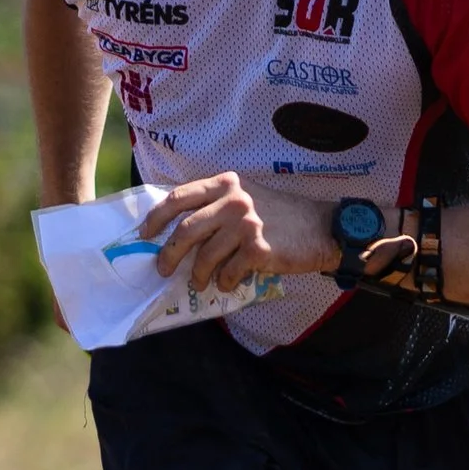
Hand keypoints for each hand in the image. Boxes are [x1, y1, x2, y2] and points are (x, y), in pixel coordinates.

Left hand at [139, 173, 348, 294]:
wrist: (323, 228)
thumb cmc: (283, 215)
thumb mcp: (248, 196)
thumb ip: (218, 204)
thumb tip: (181, 229)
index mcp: (226, 184)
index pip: (179, 196)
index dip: (156, 217)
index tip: (145, 233)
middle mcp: (233, 200)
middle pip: (185, 229)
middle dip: (169, 253)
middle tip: (162, 268)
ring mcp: (245, 224)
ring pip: (205, 256)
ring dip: (198, 275)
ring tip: (200, 283)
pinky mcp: (258, 248)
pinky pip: (228, 272)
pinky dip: (224, 283)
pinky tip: (228, 285)